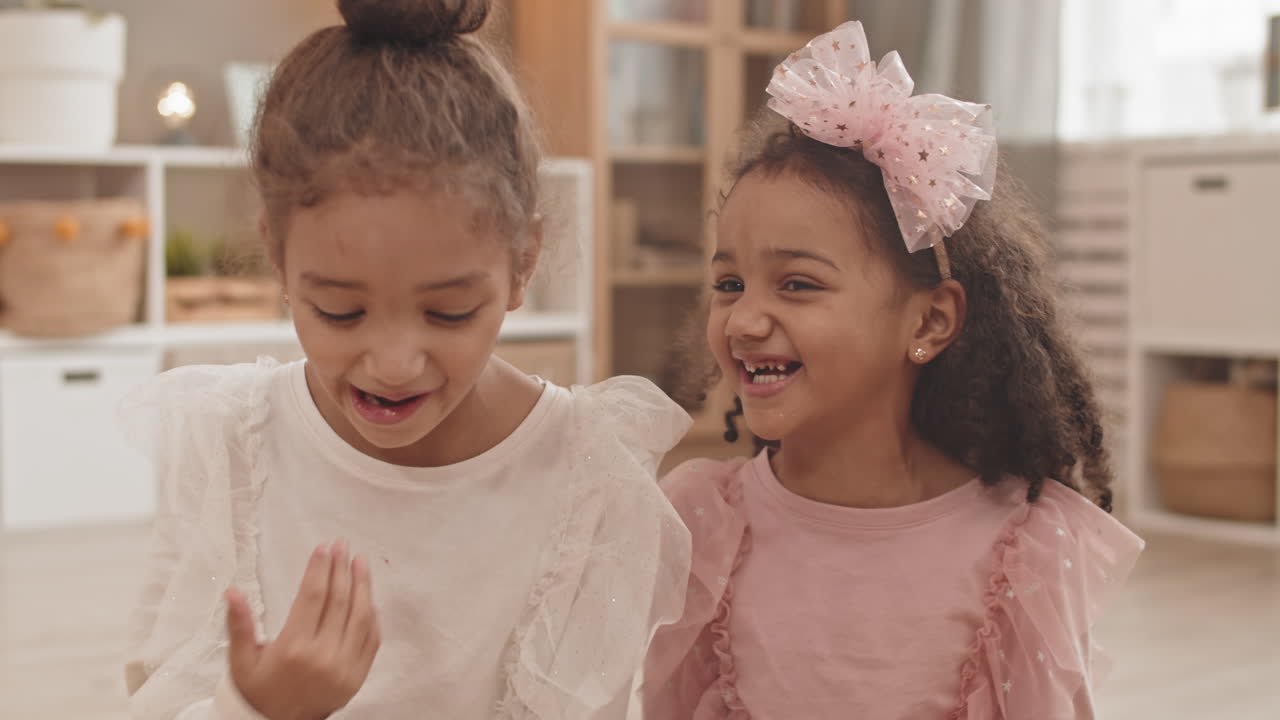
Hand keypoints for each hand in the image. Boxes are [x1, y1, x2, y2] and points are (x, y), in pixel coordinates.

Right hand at [225, 541, 380, 719]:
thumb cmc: (257, 690)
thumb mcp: (241, 660)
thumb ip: (240, 624)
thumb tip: (233, 591)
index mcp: (293, 648)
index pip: (313, 597)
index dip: (320, 569)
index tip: (324, 548)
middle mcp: (323, 656)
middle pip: (339, 601)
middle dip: (341, 569)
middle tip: (343, 545)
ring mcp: (345, 667)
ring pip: (361, 617)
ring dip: (363, 586)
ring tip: (360, 563)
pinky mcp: (358, 676)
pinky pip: (371, 639)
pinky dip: (371, 614)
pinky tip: (367, 596)